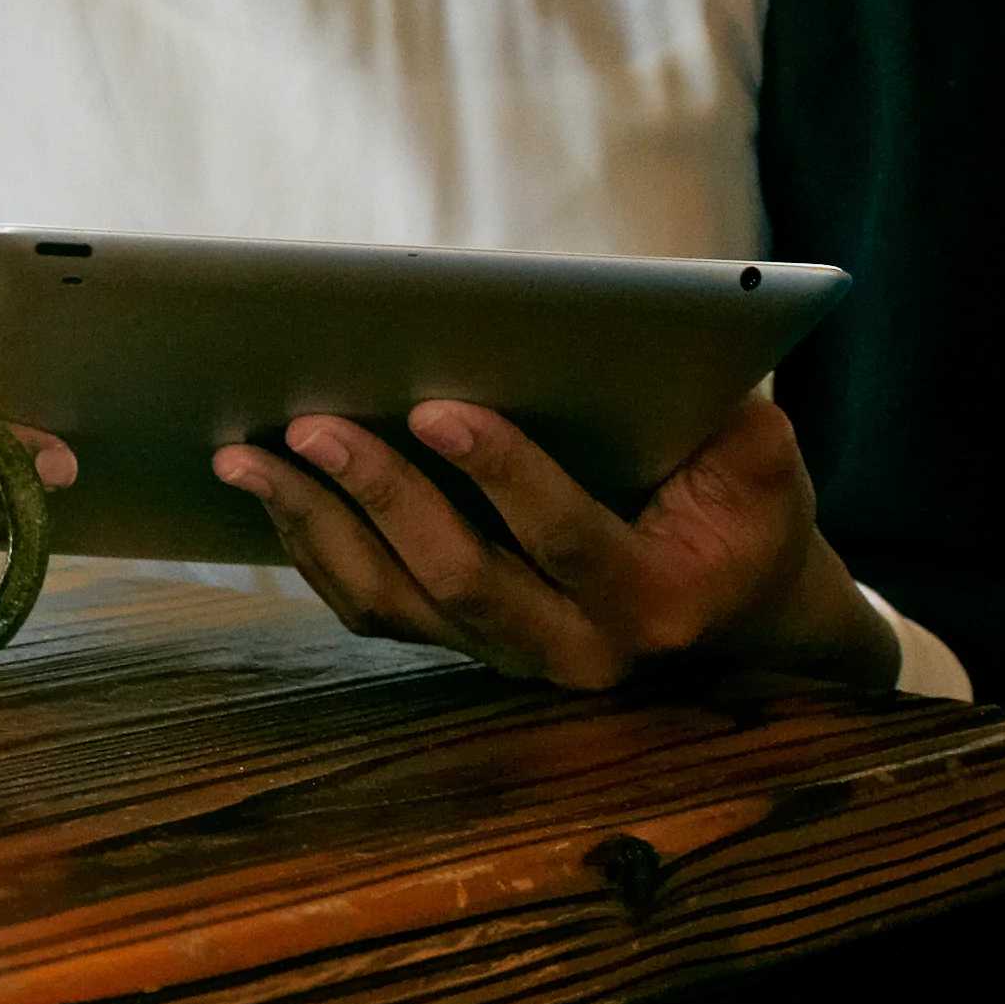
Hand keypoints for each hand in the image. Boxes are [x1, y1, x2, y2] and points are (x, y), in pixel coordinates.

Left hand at [211, 394, 897, 693]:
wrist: (737, 609)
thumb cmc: (741, 509)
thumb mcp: (759, 461)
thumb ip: (735, 425)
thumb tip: (678, 349)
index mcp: (654, 603)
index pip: (567, 540)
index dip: (505, 475)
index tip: (437, 407)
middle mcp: (575, 649)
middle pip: (459, 577)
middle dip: (380, 495)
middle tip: (312, 423)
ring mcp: (507, 654)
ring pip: (393, 602)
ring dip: (314, 524)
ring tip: (245, 455)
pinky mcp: (458, 643)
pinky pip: (369, 606)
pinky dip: (310, 545)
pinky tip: (264, 487)